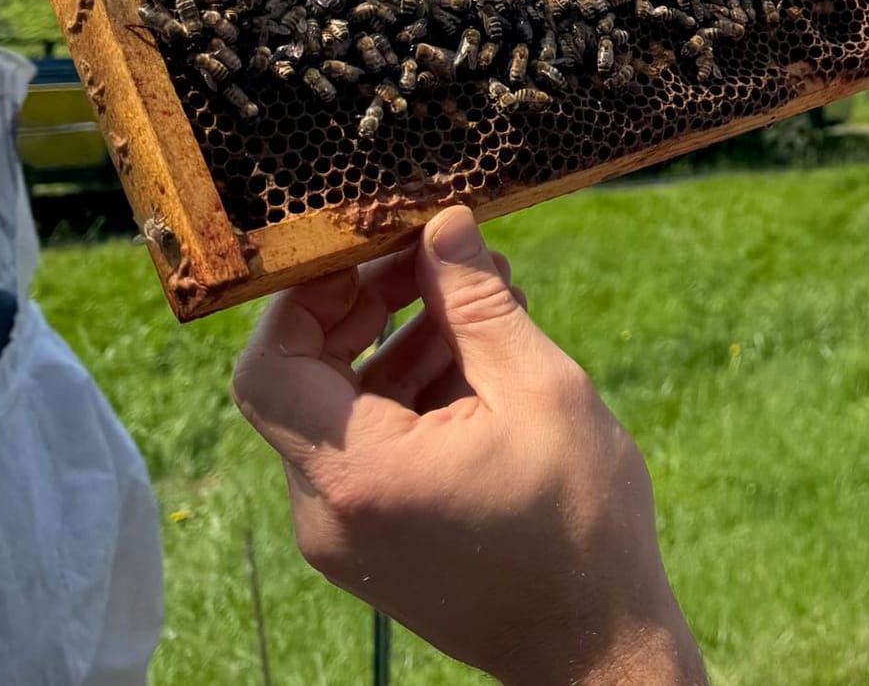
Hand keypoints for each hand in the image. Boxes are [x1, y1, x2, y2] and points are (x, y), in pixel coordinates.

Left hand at [232, 206, 704, 685]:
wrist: (597, 647)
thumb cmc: (580, 528)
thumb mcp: (542, 391)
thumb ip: (479, 305)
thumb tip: (445, 225)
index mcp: (358, 477)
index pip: (272, 363)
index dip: (310, 292)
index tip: (374, 243)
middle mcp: (329, 510)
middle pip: (304, 378)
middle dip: (367, 304)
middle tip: (439, 256)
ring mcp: (346, 531)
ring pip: (342, 408)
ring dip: (400, 343)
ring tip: (485, 300)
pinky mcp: (373, 538)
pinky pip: (368, 444)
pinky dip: (411, 393)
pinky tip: (481, 360)